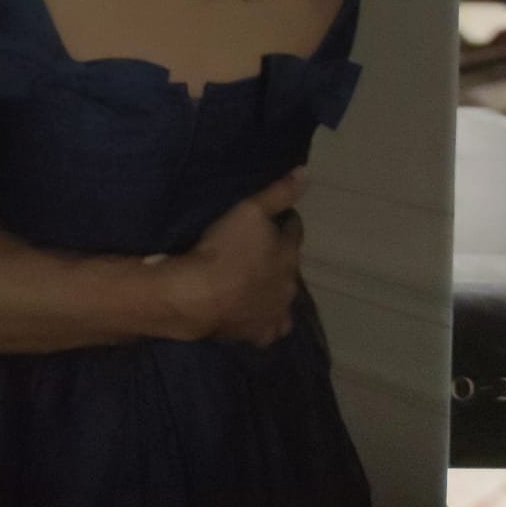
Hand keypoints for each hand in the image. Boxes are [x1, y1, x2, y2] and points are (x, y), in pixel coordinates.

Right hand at [155, 171, 306, 347]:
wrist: (198, 296)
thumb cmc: (223, 248)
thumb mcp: (249, 210)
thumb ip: (278, 193)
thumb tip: (307, 173)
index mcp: (289, 253)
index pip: (294, 230)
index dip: (283, 221)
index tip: (271, 218)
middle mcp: (289, 284)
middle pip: (289, 265)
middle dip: (278, 257)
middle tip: (256, 249)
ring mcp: (276, 312)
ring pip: (283, 299)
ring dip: (274, 290)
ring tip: (255, 283)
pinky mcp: (259, 333)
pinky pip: (270, 329)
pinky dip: (266, 321)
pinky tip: (254, 315)